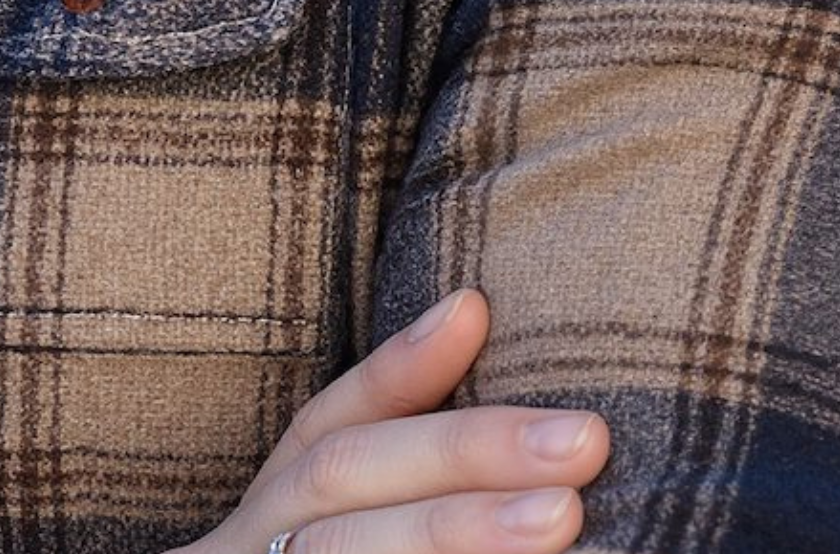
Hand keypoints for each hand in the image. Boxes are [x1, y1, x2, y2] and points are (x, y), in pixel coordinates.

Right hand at [178, 289, 609, 551]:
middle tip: (581, 440)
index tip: (475, 310)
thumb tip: (474, 311)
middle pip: (345, 486)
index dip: (398, 368)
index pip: (327, 431)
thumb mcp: (329, 517)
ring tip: (564, 518)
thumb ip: (394, 444)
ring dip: (457, 534)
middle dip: (461, 456)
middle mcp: (258, 552)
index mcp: (268, 516)